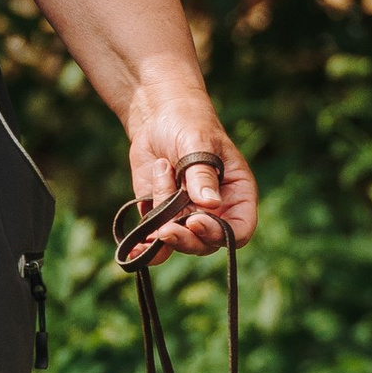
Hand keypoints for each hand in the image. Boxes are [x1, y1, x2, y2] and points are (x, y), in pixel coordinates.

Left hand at [122, 82, 257, 253]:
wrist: (158, 119)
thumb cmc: (188, 123)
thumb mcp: (198, 142)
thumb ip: (202, 173)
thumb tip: (210, 204)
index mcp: (237, 194)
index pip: (239, 229)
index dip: (219, 233)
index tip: (196, 221)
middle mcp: (216, 212)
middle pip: (207, 243)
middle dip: (185, 239)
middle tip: (165, 228)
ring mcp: (188, 217)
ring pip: (180, 242)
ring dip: (162, 231)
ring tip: (156, 194)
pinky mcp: (162, 217)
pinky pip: (157, 242)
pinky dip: (145, 249)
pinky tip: (131, 253)